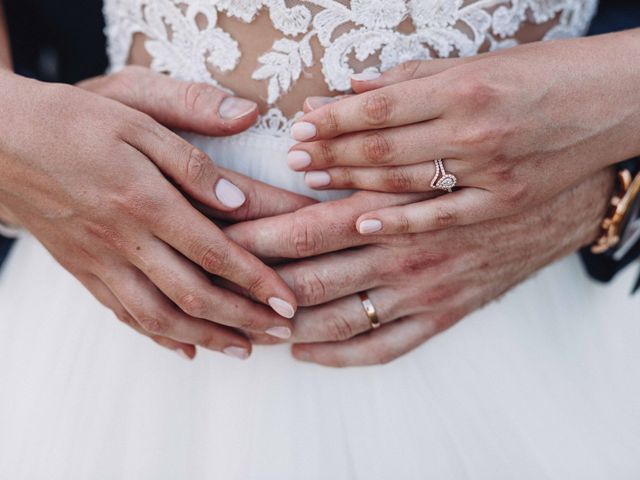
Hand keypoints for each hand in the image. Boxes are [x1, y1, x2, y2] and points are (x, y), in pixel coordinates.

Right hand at [0, 67, 307, 359]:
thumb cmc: (72, 120)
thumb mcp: (135, 115)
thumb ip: (190, 160)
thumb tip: (237, 200)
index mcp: (143, 199)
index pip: (213, 251)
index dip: (255, 280)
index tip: (287, 298)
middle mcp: (123, 240)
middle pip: (192, 295)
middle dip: (243, 318)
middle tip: (281, 330)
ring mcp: (99, 262)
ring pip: (159, 317)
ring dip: (207, 337)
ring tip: (245, 348)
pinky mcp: (82, 271)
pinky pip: (123, 315)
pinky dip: (158, 337)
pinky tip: (185, 349)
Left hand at [228, 170, 613, 365]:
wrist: (555, 201)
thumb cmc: (485, 161)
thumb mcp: (429, 142)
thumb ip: (370, 132)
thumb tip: (313, 113)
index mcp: (391, 206)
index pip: (302, 228)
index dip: (253, 239)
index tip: (215, 241)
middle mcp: (401, 254)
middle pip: (309, 279)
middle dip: (256, 288)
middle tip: (217, 291)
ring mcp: (421, 291)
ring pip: (339, 322)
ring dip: (288, 329)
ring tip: (250, 326)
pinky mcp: (442, 315)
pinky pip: (383, 349)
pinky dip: (340, 357)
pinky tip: (308, 355)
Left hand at [286, 30, 639, 234]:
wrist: (613, 105)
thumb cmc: (545, 77)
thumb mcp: (481, 64)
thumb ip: (416, 80)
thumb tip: (357, 87)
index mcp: (464, 91)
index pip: (379, 110)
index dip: (334, 121)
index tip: (302, 128)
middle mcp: (470, 135)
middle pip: (380, 150)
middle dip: (329, 156)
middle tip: (290, 163)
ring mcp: (485, 178)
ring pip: (399, 187)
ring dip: (349, 186)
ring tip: (308, 188)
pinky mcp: (502, 203)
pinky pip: (441, 220)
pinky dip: (400, 223)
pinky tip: (361, 222)